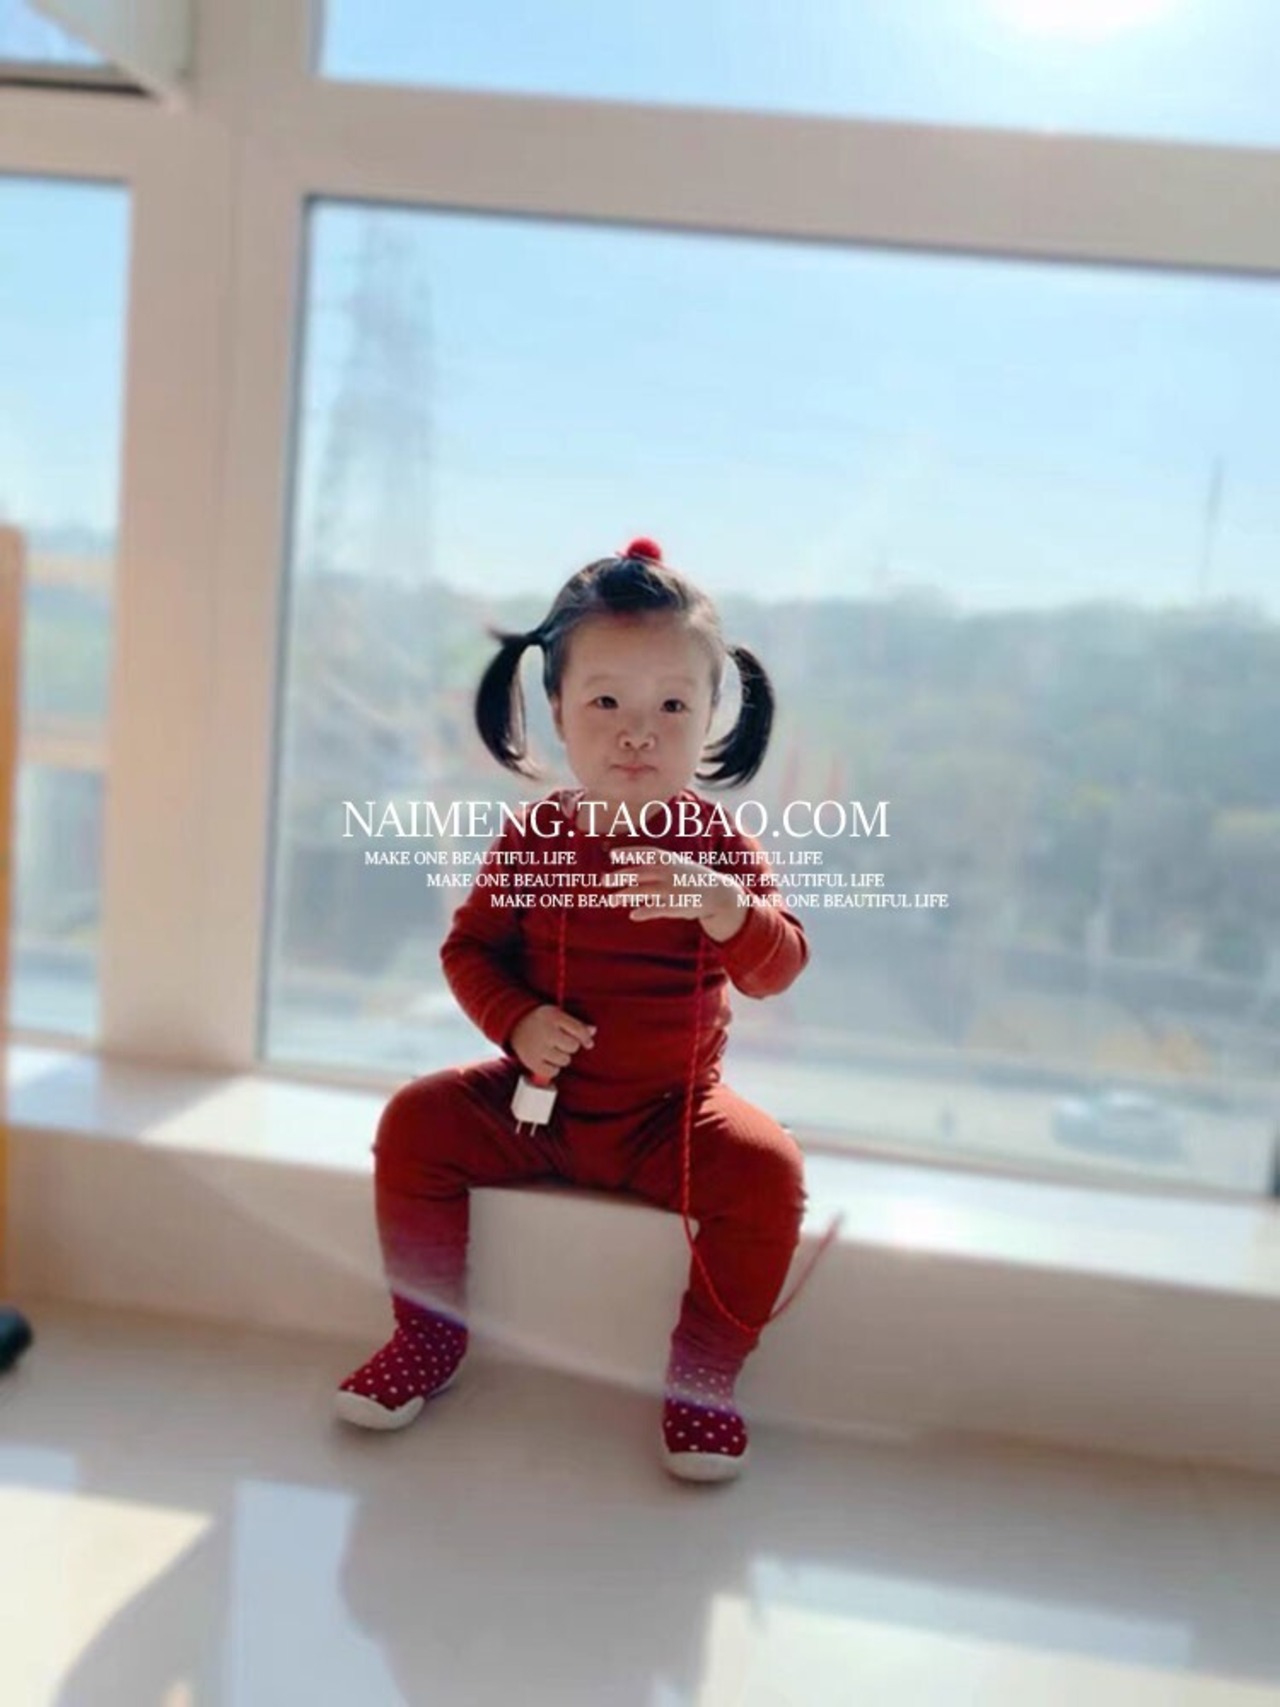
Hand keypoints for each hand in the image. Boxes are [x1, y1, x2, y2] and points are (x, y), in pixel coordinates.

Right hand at [510, 1005, 596, 1079]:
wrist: (514, 1023)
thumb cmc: (542, 1019)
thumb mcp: (558, 1015)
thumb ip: (576, 1023)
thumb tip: (593, 1031)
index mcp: (554, 1016)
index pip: (579, 1030)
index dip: (586, 1038)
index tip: (588, 1043)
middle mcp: (546, 1032)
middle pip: (573, 1047)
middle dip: (570, 1045)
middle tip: (560, 1041)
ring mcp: (538, 1048)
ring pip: (565, 1060)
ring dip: (562, 1056)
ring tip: (552, 1048)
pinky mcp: (531, 1062)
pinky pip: (553, 1071)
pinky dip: (553, 1067)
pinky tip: (547, 1058)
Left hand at [605, 846, 747, 941]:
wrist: (718, 893)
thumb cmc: (691, 877)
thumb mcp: (677, 864)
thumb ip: (656, 863)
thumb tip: (631, 864)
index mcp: (670, 859)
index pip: (645, 853)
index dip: (629, 853)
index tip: (613, 855)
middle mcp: (669, 872)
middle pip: (639, 873)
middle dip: (619, 876)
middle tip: (603, 880)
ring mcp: (672, 889)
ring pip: (643, 891)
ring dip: (625, 895)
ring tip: (611, 900)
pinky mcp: (676, 906)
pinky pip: (656, 909)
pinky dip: (644, 912)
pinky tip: (633, 915)